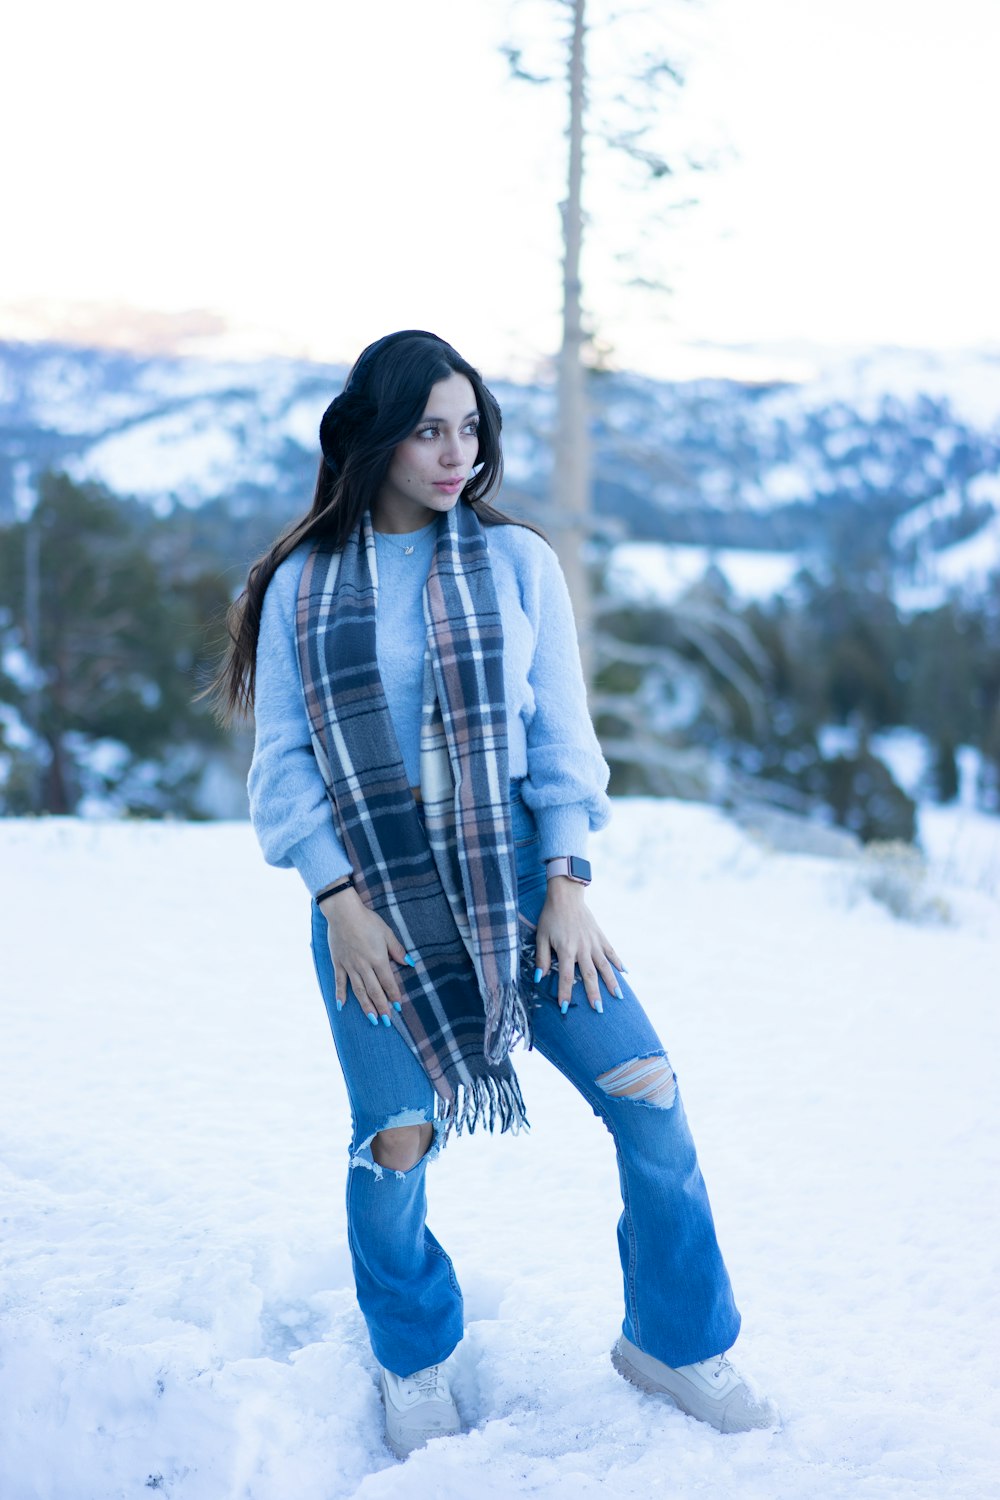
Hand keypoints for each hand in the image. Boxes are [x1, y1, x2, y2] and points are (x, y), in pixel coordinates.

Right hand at [318, 886, 412, 1025]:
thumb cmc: (367, 920)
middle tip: (387, 1021)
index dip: (394, 995)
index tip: (399, 1007)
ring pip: (359, 991)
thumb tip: (409, 963)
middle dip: (382, 1007)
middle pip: (374, 991)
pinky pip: (340, 982)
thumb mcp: (386, 932)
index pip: (388, 982)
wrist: (343, 913)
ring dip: (366, 1006)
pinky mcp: (338, 963)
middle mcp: (364, 966)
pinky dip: (340, 995)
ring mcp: (350, 966)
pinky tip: (341, 1006)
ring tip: (372, 1019)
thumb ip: (397, 950)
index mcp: (378, 959)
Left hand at [533, 878, 624, 1012]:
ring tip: (618, 997)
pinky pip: (611, 951)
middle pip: (589, 975)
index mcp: (566, 949)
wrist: (566, 896)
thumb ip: (542, 958)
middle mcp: (583, 948)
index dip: (565, 993)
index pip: (566, 976)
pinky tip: (625, 973)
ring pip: (604, 966)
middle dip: (594, 993)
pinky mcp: (600, 936)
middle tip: (598, 1010)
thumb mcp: (541, 936)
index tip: (565, 1008)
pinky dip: (618, 962)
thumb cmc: (550, 916)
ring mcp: (594, 942)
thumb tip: (540, 978)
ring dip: (611, 982)